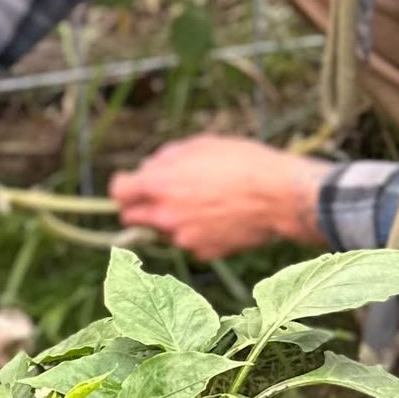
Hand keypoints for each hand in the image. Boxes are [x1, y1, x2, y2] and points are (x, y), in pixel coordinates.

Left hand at [108, 135, 326, 260]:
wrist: (280, 195)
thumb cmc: (243, 162)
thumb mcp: (201, 144)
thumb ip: (166, 157)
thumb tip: (148, 168)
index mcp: (159, 184)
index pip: (118, 192)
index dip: (124, 186)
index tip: (131, 184)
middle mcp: (164, 215)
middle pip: (131, 218)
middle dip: (140, 207)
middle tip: (160, 197)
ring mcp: (183, 238)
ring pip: (162, 231)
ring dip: (172, 220)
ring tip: (204, 203)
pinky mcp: (203, 252)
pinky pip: (190, 243)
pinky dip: (198, 233)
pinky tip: (221, 218)